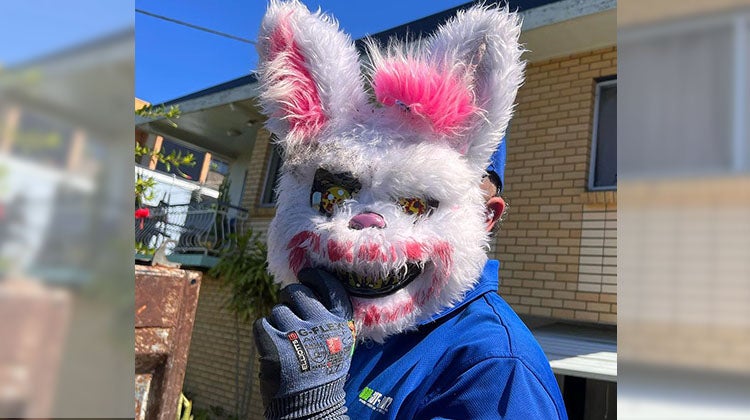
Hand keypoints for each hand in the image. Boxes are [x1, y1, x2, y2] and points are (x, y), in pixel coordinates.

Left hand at [253, 268, 354, 418]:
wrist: (309, 407)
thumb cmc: (323, 374)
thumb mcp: (339, 344)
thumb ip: (327, 318)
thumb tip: (306, 289)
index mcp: (340, 323)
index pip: (328, 285)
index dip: (314, 276)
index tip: (305, 274)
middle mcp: (320, 324)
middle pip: (295, 292)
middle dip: (289, 299)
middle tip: (289, 315)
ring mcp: (295, 333)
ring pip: (277, 310)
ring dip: (277, 323)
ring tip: (286, 344)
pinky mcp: (272, 344)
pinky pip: (261, 323)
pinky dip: (263, 334)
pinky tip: (273, 348)